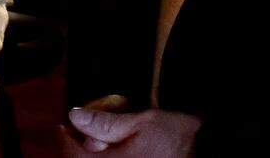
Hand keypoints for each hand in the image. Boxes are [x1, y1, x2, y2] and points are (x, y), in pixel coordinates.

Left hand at [61, 102, 200, 156]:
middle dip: (78, 151)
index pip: (74, 156)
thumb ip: (106, 122)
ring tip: (99, 143)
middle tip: (81, 133)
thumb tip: (75, 116)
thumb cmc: (177, 137)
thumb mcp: (142, 122)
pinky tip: (114, 152)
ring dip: (92, 157)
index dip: (65, 139)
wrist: (206, 152)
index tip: (63, 126)